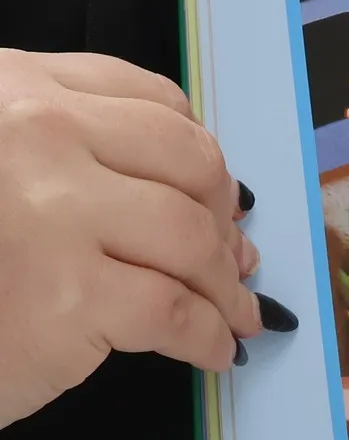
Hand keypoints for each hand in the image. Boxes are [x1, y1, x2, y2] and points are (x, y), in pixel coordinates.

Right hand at [0, 50, 260, 428]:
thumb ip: (76, 157)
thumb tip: (215, 210)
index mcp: (16, 88)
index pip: (152, 104)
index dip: (201, 158)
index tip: (217, 198)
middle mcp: (36, 133)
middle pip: (189, 164)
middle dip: (224, 219)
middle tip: (233, 261)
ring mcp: (52, 213)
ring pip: (192, 237)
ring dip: (226, 283)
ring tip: (236, 313)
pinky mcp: (66, 297)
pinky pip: (176, 311)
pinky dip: (210, 335)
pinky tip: (214, 351)